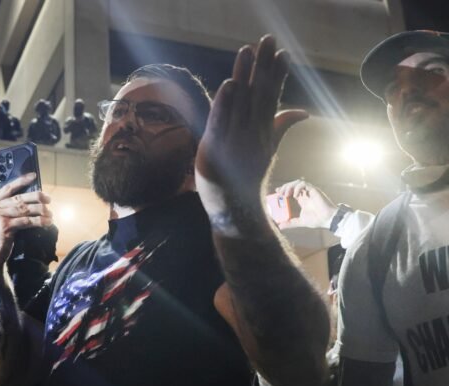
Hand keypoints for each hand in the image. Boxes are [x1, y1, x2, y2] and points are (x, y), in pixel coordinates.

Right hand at [0, 174, 51, 279]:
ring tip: (50, 214)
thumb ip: (2, 210)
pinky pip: (26, 221)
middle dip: (36, 197)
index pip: (7, 188)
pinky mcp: (4, 227)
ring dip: (40, 211)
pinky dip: (39, 221)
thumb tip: (24, 201)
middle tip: (48, 199)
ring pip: (24, 209)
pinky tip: (47, 223)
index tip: (34, 176)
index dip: (21, 181)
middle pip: (18, 198)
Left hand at [196, 35, 308, 217]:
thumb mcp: (266, 149)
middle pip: (259, 94)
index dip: (276, 74)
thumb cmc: (247, 179)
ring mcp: (236, 141)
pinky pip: (221, 123)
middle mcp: (252, 133)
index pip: (271, 97)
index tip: (282, 52)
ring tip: (247, 51)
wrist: (236, 211)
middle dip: (263, 66)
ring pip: (241, 104)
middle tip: (268, 39)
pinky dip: (225, 105)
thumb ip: (281, 127)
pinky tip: (229, 85)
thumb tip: (303, 111)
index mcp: (262, 131)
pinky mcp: (216, 150)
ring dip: (244, 76)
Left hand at [274, 179, 337, 228]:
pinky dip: (297, 187)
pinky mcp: (314, 190)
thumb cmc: (317, 220)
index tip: (277, 191)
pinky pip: (304, 184)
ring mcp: (310, 191)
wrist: (327, 219)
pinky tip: (295, 195)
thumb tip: (279, 226)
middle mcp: (305, 194)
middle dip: (285, 187)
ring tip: (285, 194)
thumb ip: (290, 223)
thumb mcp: (300, 222)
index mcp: (302, 200)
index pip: (291, 191)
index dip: (284, 189)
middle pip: (293, 185)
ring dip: (290, 186)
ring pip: (298, 182)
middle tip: (279, 193)